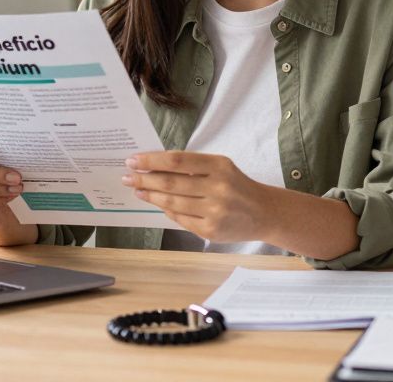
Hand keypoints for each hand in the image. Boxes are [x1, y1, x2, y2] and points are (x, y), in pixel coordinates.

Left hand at [122, 151, 273, 242]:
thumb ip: (192, 167)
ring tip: (137, 190)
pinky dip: (167, 211)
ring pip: (172, 203)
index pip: (177, 161)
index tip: (133, 160)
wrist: (264, 212)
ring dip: (151, 196)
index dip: (151, 161)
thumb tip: (154, 166)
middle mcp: (218, 188)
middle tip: (127, 177)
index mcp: (219, 166)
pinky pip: (180, 219)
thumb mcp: (221, 167)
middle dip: (145, 180)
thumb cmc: (237, 185)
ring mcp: (214, 211)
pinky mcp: (211, 230)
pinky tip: (157, 205)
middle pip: (171, 183)